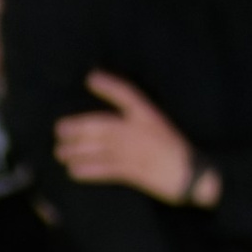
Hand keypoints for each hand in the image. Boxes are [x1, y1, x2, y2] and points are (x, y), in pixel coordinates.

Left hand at [55, 72, 195, 203]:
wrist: (192, 173)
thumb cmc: (175, 149)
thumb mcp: (159, 126)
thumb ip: (136, 120)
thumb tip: (108, 123)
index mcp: (149, 115)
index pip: (128, 94)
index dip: (109, 85)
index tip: (91, 78)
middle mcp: (139, 131)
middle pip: (103, 125)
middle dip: (79, 127)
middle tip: (59, 129)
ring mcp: (135, 152)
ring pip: (100, 148)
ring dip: (77, 151)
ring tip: (60, 152)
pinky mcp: (134, 172)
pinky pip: (105, 170)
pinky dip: (88, 170)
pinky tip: (73, 171)